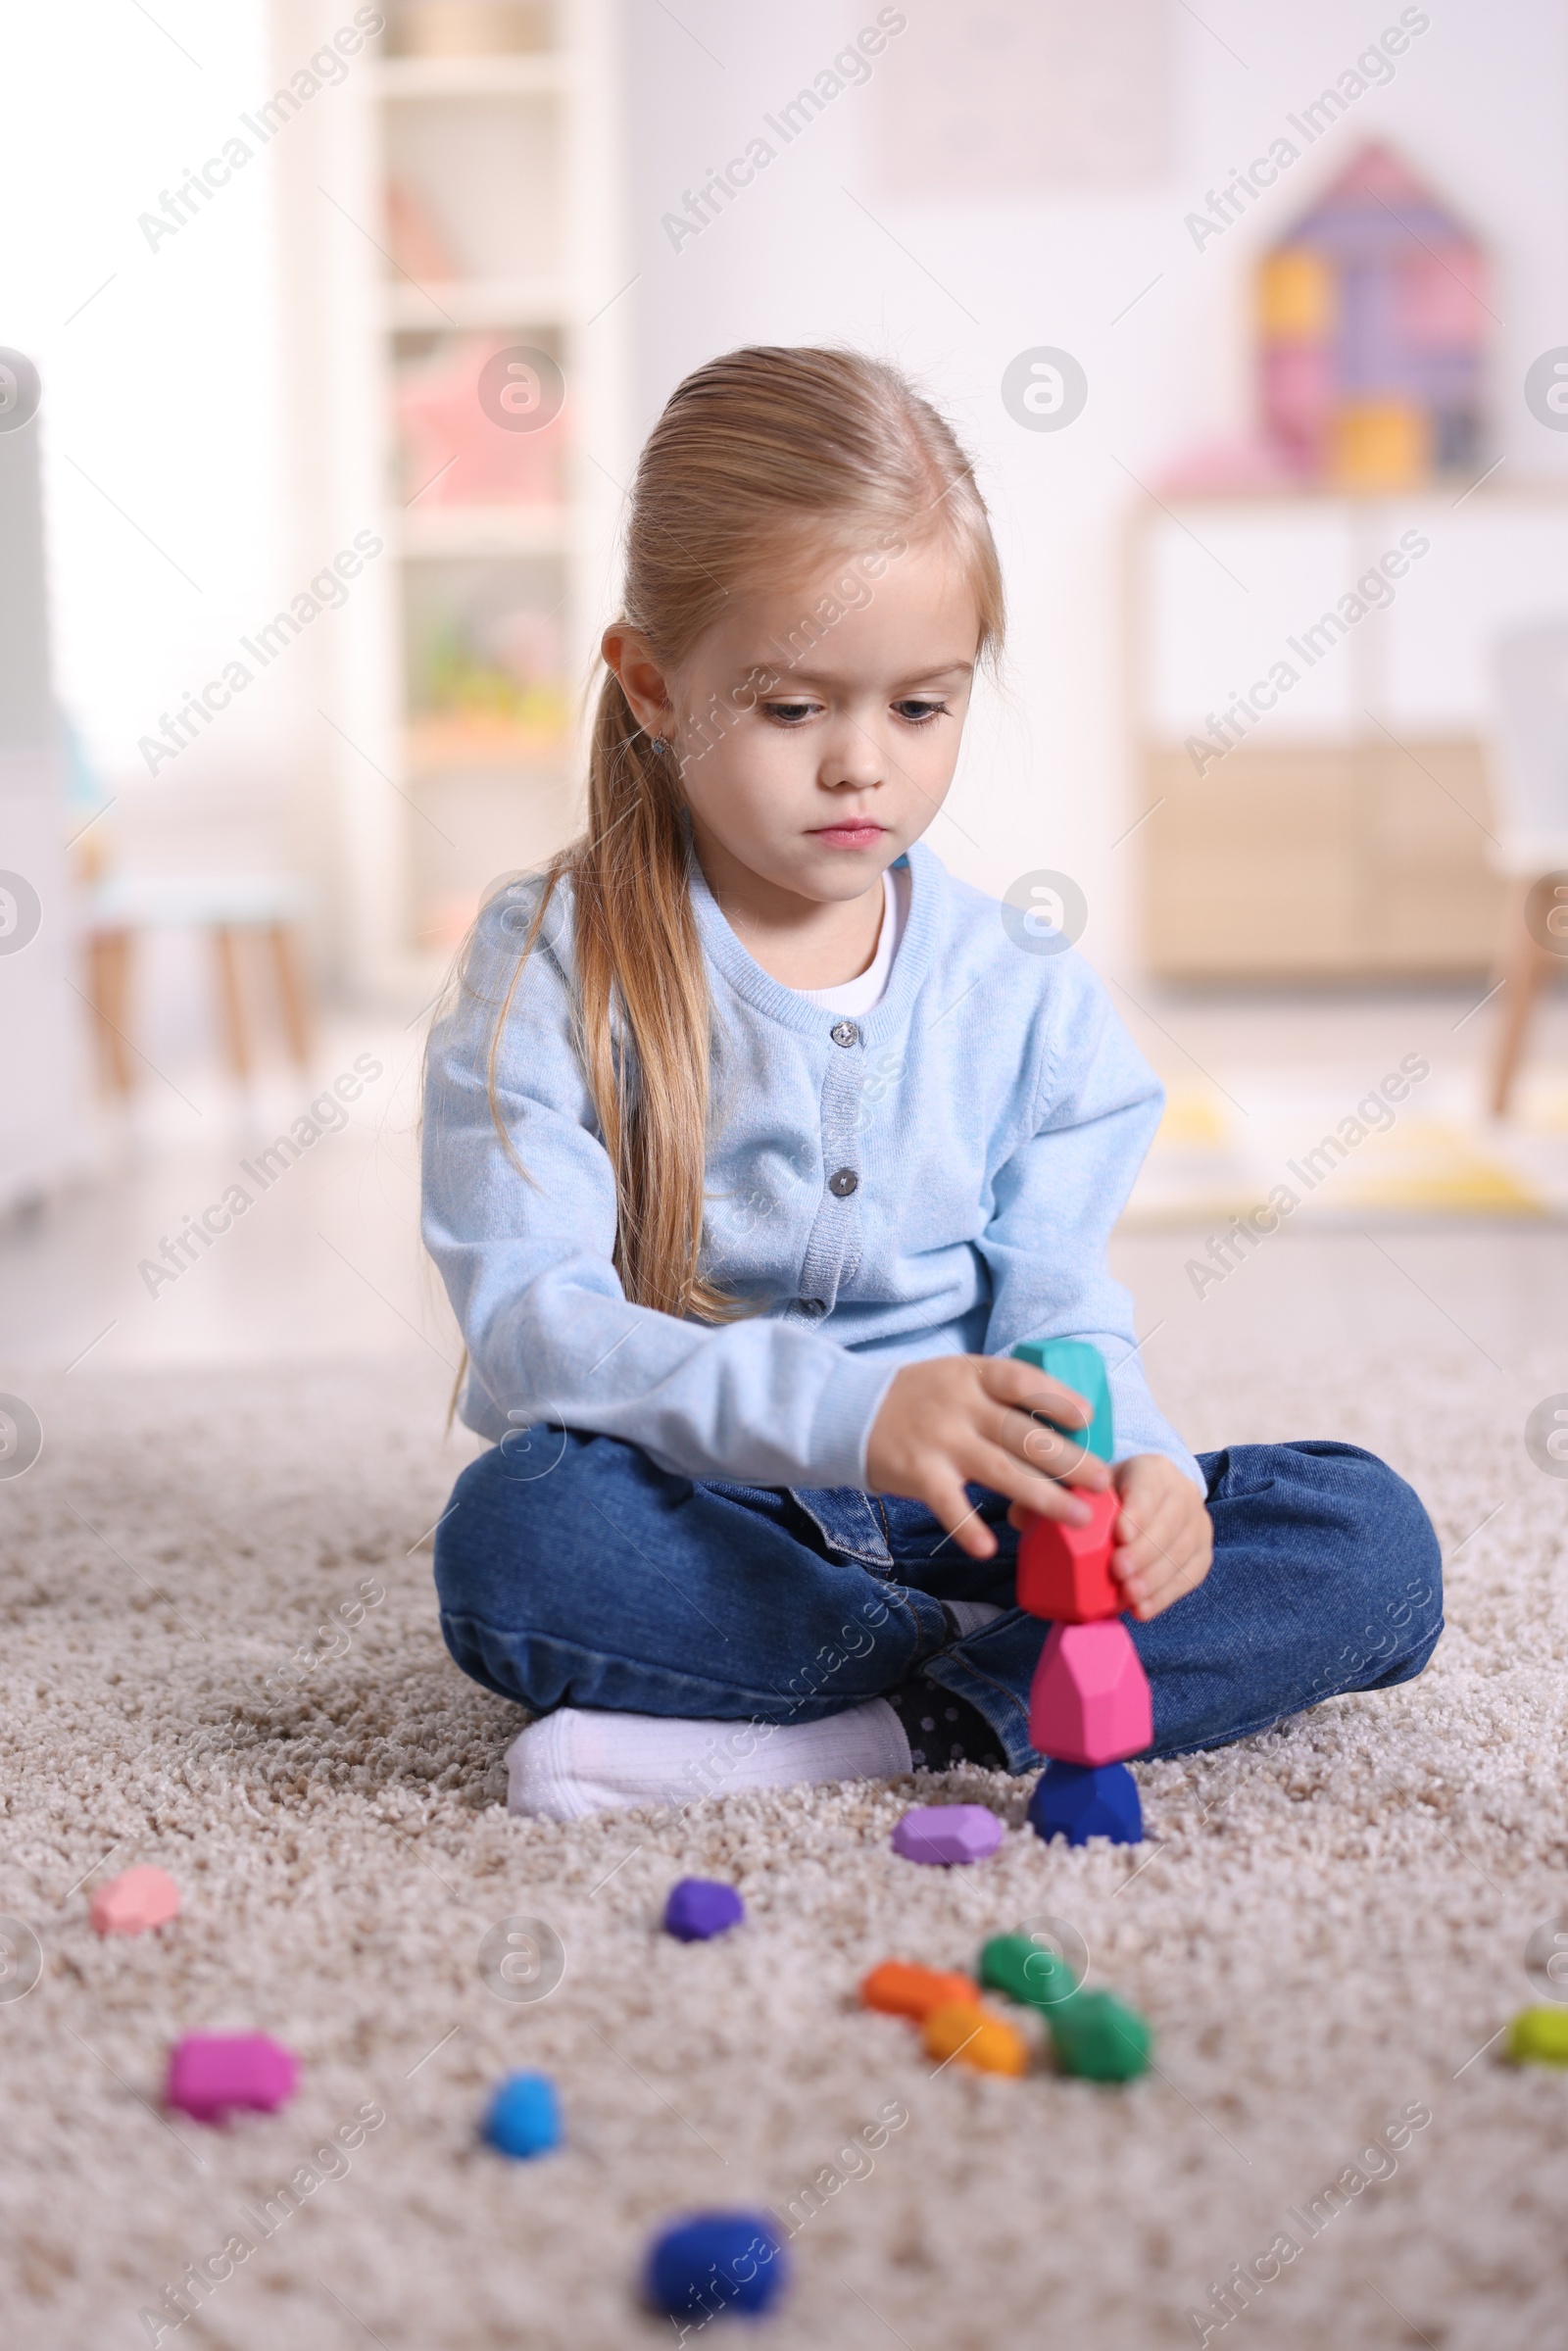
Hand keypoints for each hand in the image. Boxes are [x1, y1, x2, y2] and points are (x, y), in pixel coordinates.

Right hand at [866, 1355, 1110, 1560]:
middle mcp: (960, 1406)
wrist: (848, 1410)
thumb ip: (1001, 1397)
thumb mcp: (958, 1378)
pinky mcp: (919, 1473)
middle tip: (1103, 1482)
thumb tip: (1064, 1429)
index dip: (1057, 1398)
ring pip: (1001, 1471)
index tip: (1088, 1419)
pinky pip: (950, 1505)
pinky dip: (969, 1528)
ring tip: (1078, 1517)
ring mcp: (940, 1440)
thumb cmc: (919, 1398)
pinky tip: (989, 1549)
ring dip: (1043, 1497)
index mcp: (973, 1376)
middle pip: (1023, 1434)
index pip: (1021, 1381)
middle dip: (1069, 1460)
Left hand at [1007, 1449, 1211, 1620]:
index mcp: (1152, 1469)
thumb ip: (1051, 1493)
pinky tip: (1143, 1609)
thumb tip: (1019, 1513)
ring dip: (1155, 1578)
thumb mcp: (1084, 1484)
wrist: (1150, 1497)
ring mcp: (1197, 1524)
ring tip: (1129, 1596)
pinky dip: (1166, 1595)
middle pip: (1169, 1523)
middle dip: (1145, 1551)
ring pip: (1182, 1552)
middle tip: (1119, 1572)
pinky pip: (1189, 1575)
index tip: (1120, 1534)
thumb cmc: (1107, 1493)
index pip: (1149, 1486)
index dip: (1139, 1510)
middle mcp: (1182, 1493)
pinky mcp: (1202, 1552)